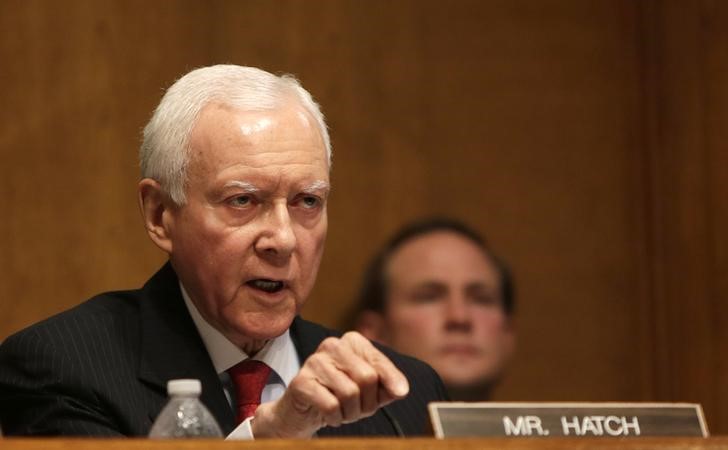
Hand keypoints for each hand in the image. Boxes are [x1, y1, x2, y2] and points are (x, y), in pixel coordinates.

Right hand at [251, 331, 408, 437]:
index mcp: (352, 341)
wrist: (303, 411)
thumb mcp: (371, 390)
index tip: (400, 392)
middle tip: (358, 408)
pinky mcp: (301, 382)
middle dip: (367, 402)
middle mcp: (332, 345)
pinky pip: (331, 405)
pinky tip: (330, 415)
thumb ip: (389, 384)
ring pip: (350, 393)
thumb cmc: (341, 396)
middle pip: (367, 377)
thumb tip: (401, 389)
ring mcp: (314, 361)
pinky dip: (335, 418)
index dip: (391, 381)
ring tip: (343, 412)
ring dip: (351, 412)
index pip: (379, 362)